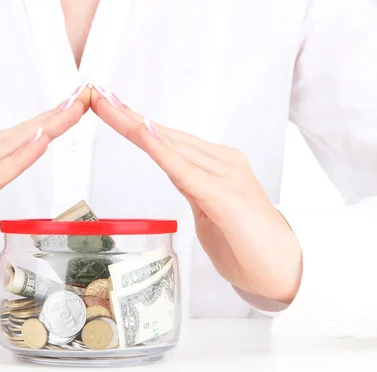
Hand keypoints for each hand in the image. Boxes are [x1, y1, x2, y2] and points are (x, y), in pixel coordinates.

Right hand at [0, 87, 89, 280]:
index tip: (72, 108)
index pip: (11, 136)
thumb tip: (12, 164)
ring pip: (7, 147)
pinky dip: (21, 157)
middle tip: (82, 99)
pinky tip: (40, 141)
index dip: (43, 121)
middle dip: (52, 118)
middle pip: (14, 135)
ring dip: (44, 129)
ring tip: (71, 112)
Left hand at [90, 86, 301, 302]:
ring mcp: (225, 175)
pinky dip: (161, 150)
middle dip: (126, 115)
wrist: (283, 270)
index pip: (167, 139)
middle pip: (164, 135)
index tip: (107, 107)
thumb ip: (194, 188)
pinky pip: (185, 171)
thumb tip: (177, 176)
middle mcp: (221, 161)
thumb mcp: (210, 211)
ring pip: (170, 145)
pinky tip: (142, 132)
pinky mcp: (225, 196)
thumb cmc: (246, 244)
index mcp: (216, 165)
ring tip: (105, 105)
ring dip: (134, 124)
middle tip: (94, 94)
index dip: (135, 122)